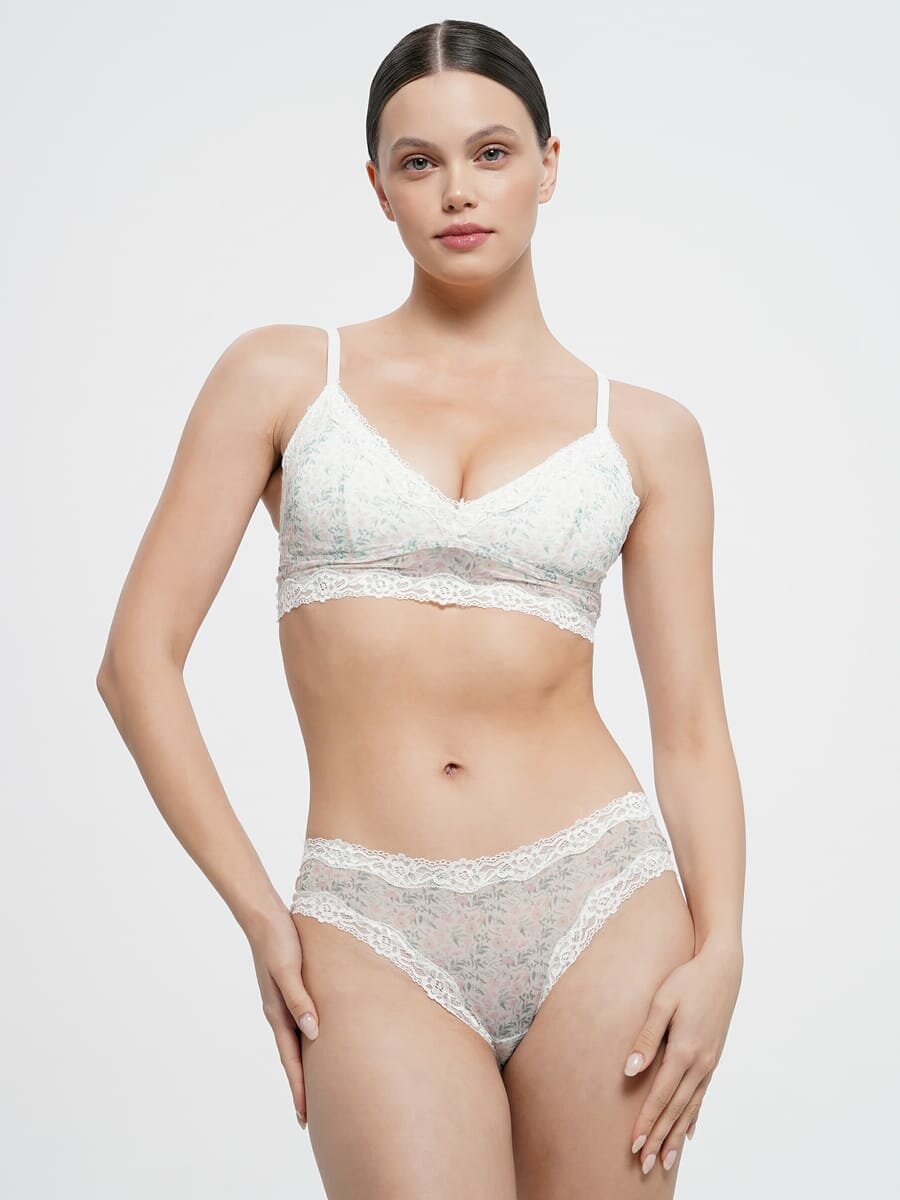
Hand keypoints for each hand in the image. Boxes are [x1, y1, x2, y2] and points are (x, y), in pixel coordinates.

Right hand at [248, 908, 319, 1130]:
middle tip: (309, 1118)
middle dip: (300, 1088)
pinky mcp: (288, 992)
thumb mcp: (289, 971)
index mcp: (278, 1013)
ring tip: (314, 1090)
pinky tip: (313, 1046)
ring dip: (302, 1069)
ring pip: (294, 1045)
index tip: (304, 1117)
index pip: (291, 1060)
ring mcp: (281, 1005)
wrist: (265, 918)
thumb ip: (300, 1000)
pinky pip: (297, 1027)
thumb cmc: (279, 942)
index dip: (299, 1089)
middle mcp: (278, 1014)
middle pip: (292, 1059)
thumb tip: (314, 1032)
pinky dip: (304, 1045)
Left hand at [624, 939, 741, 1174]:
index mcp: (683, 1050)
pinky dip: (693, 1117)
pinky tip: (688, 1133)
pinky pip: (702, 1096)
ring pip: (690, 1108)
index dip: (646, 1122)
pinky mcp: (713, 1058)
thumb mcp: (662, 1002)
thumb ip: (647, 1037)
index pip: (660, 1096)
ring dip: (675, 1135)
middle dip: (659, 1138)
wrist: (722, 968)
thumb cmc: (687, 980)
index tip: (634, 1144)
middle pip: (675, 1109)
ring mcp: (709, 1063)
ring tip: (665, 1160)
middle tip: (644, 1165)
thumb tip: (631, 1070)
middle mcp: (699, 1063)